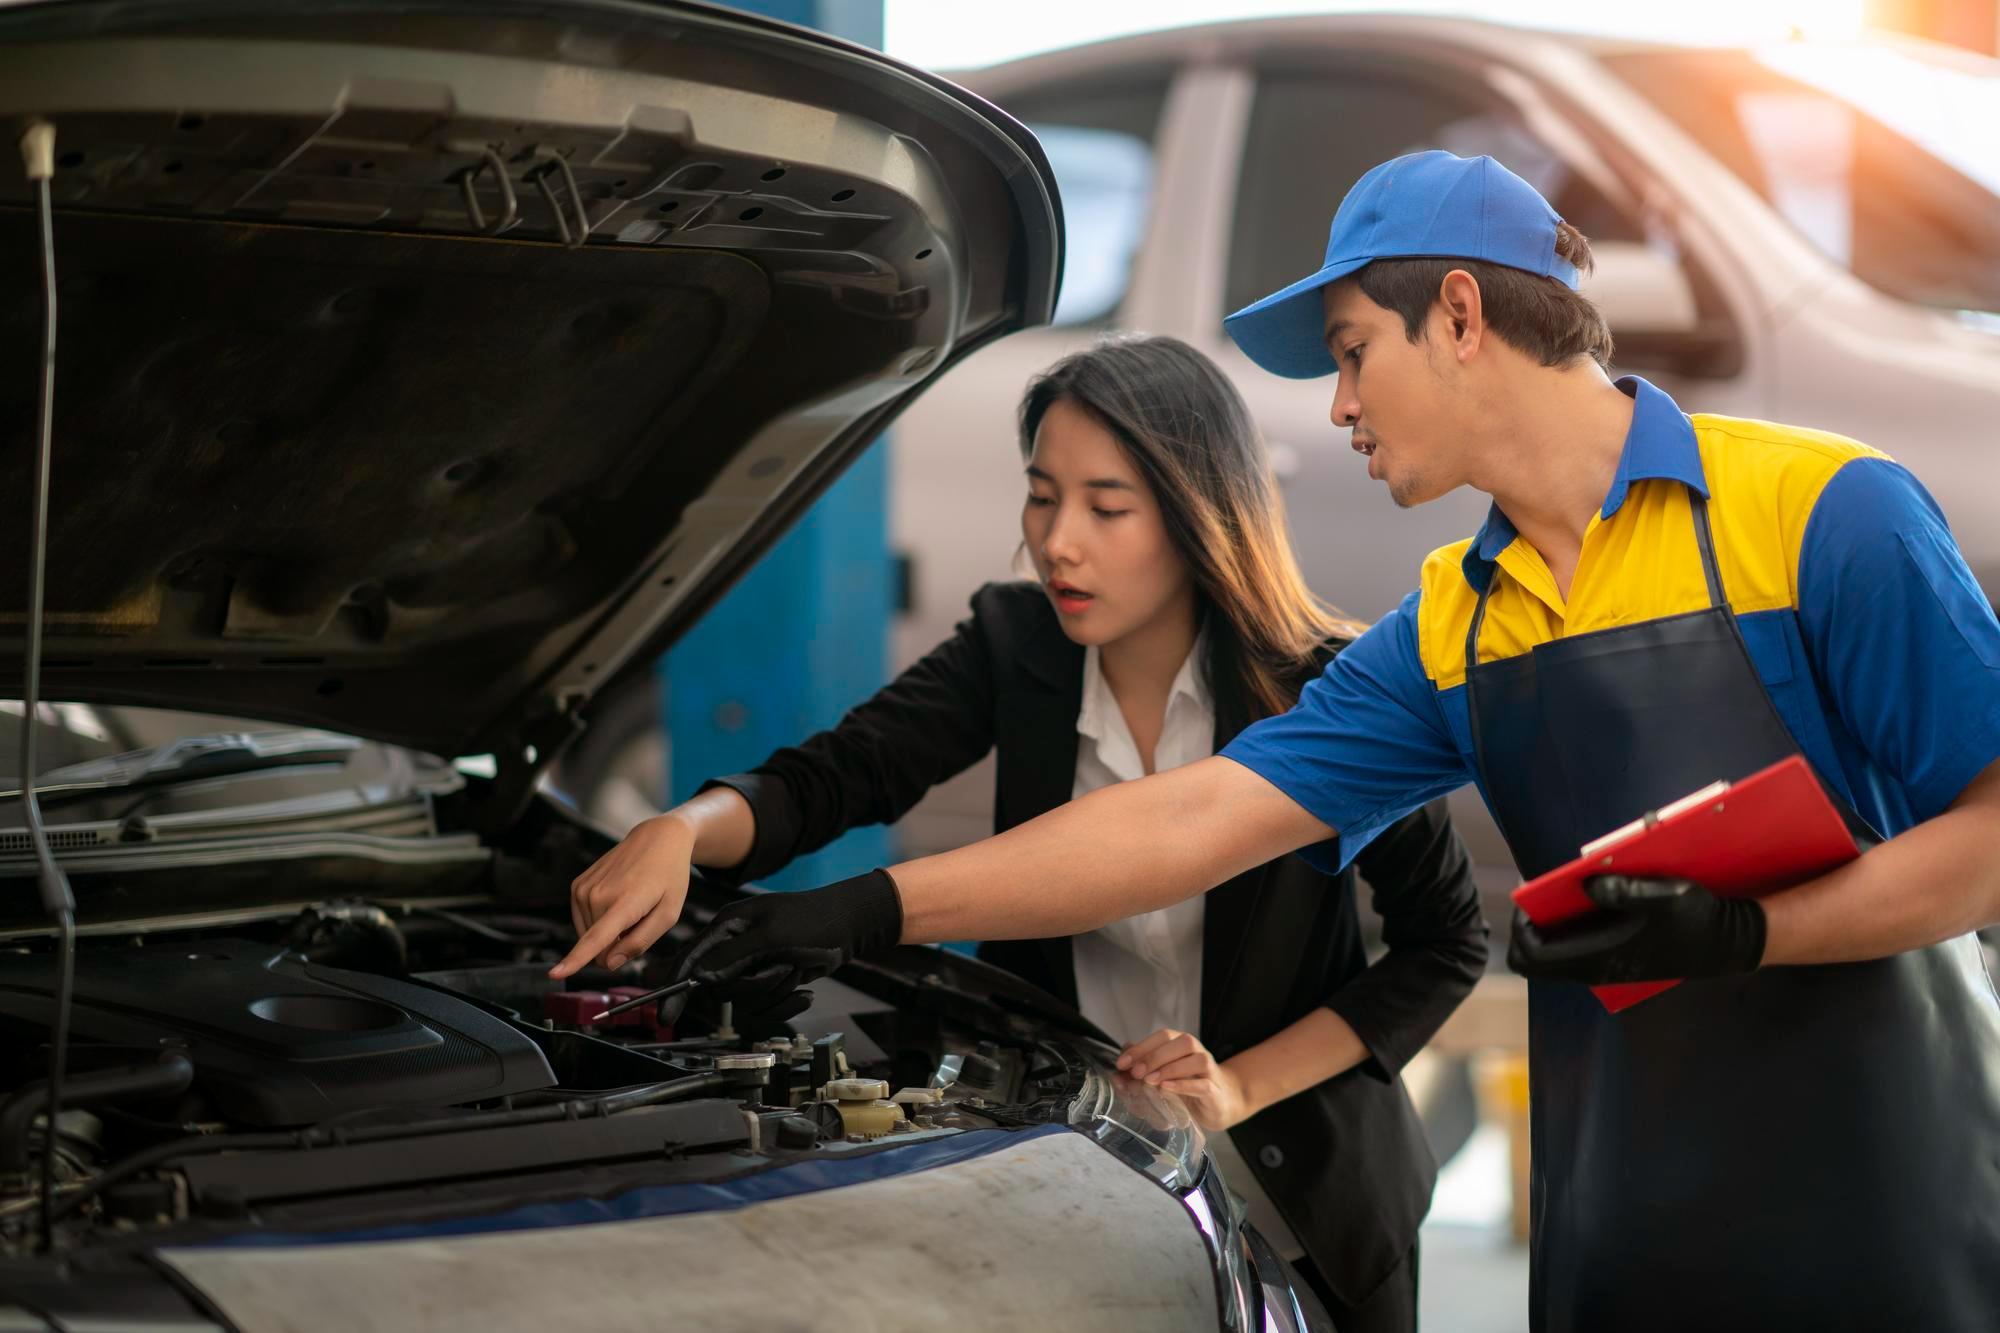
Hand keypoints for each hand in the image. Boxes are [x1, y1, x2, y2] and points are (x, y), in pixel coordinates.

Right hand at [550, 814, 696, 978]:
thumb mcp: (668, 913)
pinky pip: (584, 920)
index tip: (555, 974)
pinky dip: (600, 919)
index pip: (596, 938)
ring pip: (590, 935)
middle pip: (599, 946)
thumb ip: (640, 942)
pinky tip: (616, 900)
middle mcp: (598, 894)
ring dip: (610, 930)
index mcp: (625, 902)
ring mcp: (584, 888)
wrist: (657, 839)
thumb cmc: (668, 876)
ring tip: (629, 905)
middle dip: (618, 942)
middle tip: (640, 916)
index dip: (575, 960)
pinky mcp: (577, 885)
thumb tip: (610, 963)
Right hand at [659, 869, 903, 1011]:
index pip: (691, 959)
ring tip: (796, 970)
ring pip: (746, 1002)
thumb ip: (733, 957)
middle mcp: (736, 946)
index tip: (665, 1014)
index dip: (675, 987)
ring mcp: (754, 965)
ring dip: (775, 993)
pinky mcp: (771, 981)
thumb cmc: (815, 921)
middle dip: (754, 986)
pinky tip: (804, 989)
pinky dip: (787, 1004)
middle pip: (722, 988)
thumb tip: (701, 978)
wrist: (851, 926)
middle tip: (781, 969)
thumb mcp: (772, 936)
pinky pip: (766, 1008)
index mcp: (729, 926)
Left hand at [1117, 1029, 1251, 1131]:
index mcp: (1182, 1045)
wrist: (1220, 1104)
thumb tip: (1120, 1064)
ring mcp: (1210, 1071)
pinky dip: (1184, 1085)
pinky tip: (1167, 1088)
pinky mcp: (1215, 1092)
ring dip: (1170, 1068)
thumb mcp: (1163, 1076)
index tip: (1122, 1063)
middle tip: (1135, 1072)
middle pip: (1181, 1042)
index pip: (1163, 1036)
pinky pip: (1204, 1084)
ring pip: (1197, 1059)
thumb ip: (1143, 1067)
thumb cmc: (1188, 1086)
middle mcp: (1198, 1053)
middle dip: (1154, 1056)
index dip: (1142, 1047)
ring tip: (1150, 1080)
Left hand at [1507, 875, 1767, 985]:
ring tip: (1557, 894)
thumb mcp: (1665, 897)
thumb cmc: (1697, 920)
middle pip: (1534, 962)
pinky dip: (1565, 930)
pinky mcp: (1613, 962)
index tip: (1528, 896)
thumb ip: (1623, 890)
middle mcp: (1595, 970)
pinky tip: (1582, 901)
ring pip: (1552, 958)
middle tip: (1536, 897)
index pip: (1532, 955)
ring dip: (1546, 928)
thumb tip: (1586, 883)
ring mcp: (1603, 969)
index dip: (1520, 926)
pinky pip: (1571, 952)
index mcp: (1599, 957)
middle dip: (1526, 929)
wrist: (1728, 944)